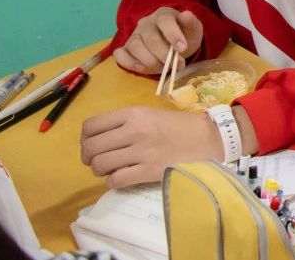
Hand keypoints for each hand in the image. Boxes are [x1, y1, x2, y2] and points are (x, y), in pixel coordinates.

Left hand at [80, 106, 221, 187]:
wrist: (209, 138)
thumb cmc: (179, 125)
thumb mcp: (150, 114)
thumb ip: (124, 123)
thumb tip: (98, 139)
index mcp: (133, 114)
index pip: (91, 126)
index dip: (85, 138)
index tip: (93, 144)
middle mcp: (133, 131)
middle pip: (91, 148)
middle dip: (89, 157)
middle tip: (99, 160)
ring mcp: (141, 152)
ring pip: (99, 165)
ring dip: (101, 170)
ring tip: (113, 168)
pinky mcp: (148, 171)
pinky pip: (115, 180)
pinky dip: (114, 181)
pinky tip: (123, 177)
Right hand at [113, 8, 204, 72]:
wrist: (175, 44)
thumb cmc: (185, 35)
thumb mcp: (193, 29)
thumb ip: (191, 23)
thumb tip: (186, 14)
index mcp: (163, 15)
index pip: (164, 21)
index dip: (173, 35)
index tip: (183, 48)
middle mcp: (145, 23)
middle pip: (151, 39)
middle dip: (165, 54)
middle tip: (178, 64)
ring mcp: (134, 36)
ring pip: (135, 46)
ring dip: (150, 61)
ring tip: (164, 68)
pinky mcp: (126, 48)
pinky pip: (119, 54)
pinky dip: (128, 62)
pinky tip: (142, 68)